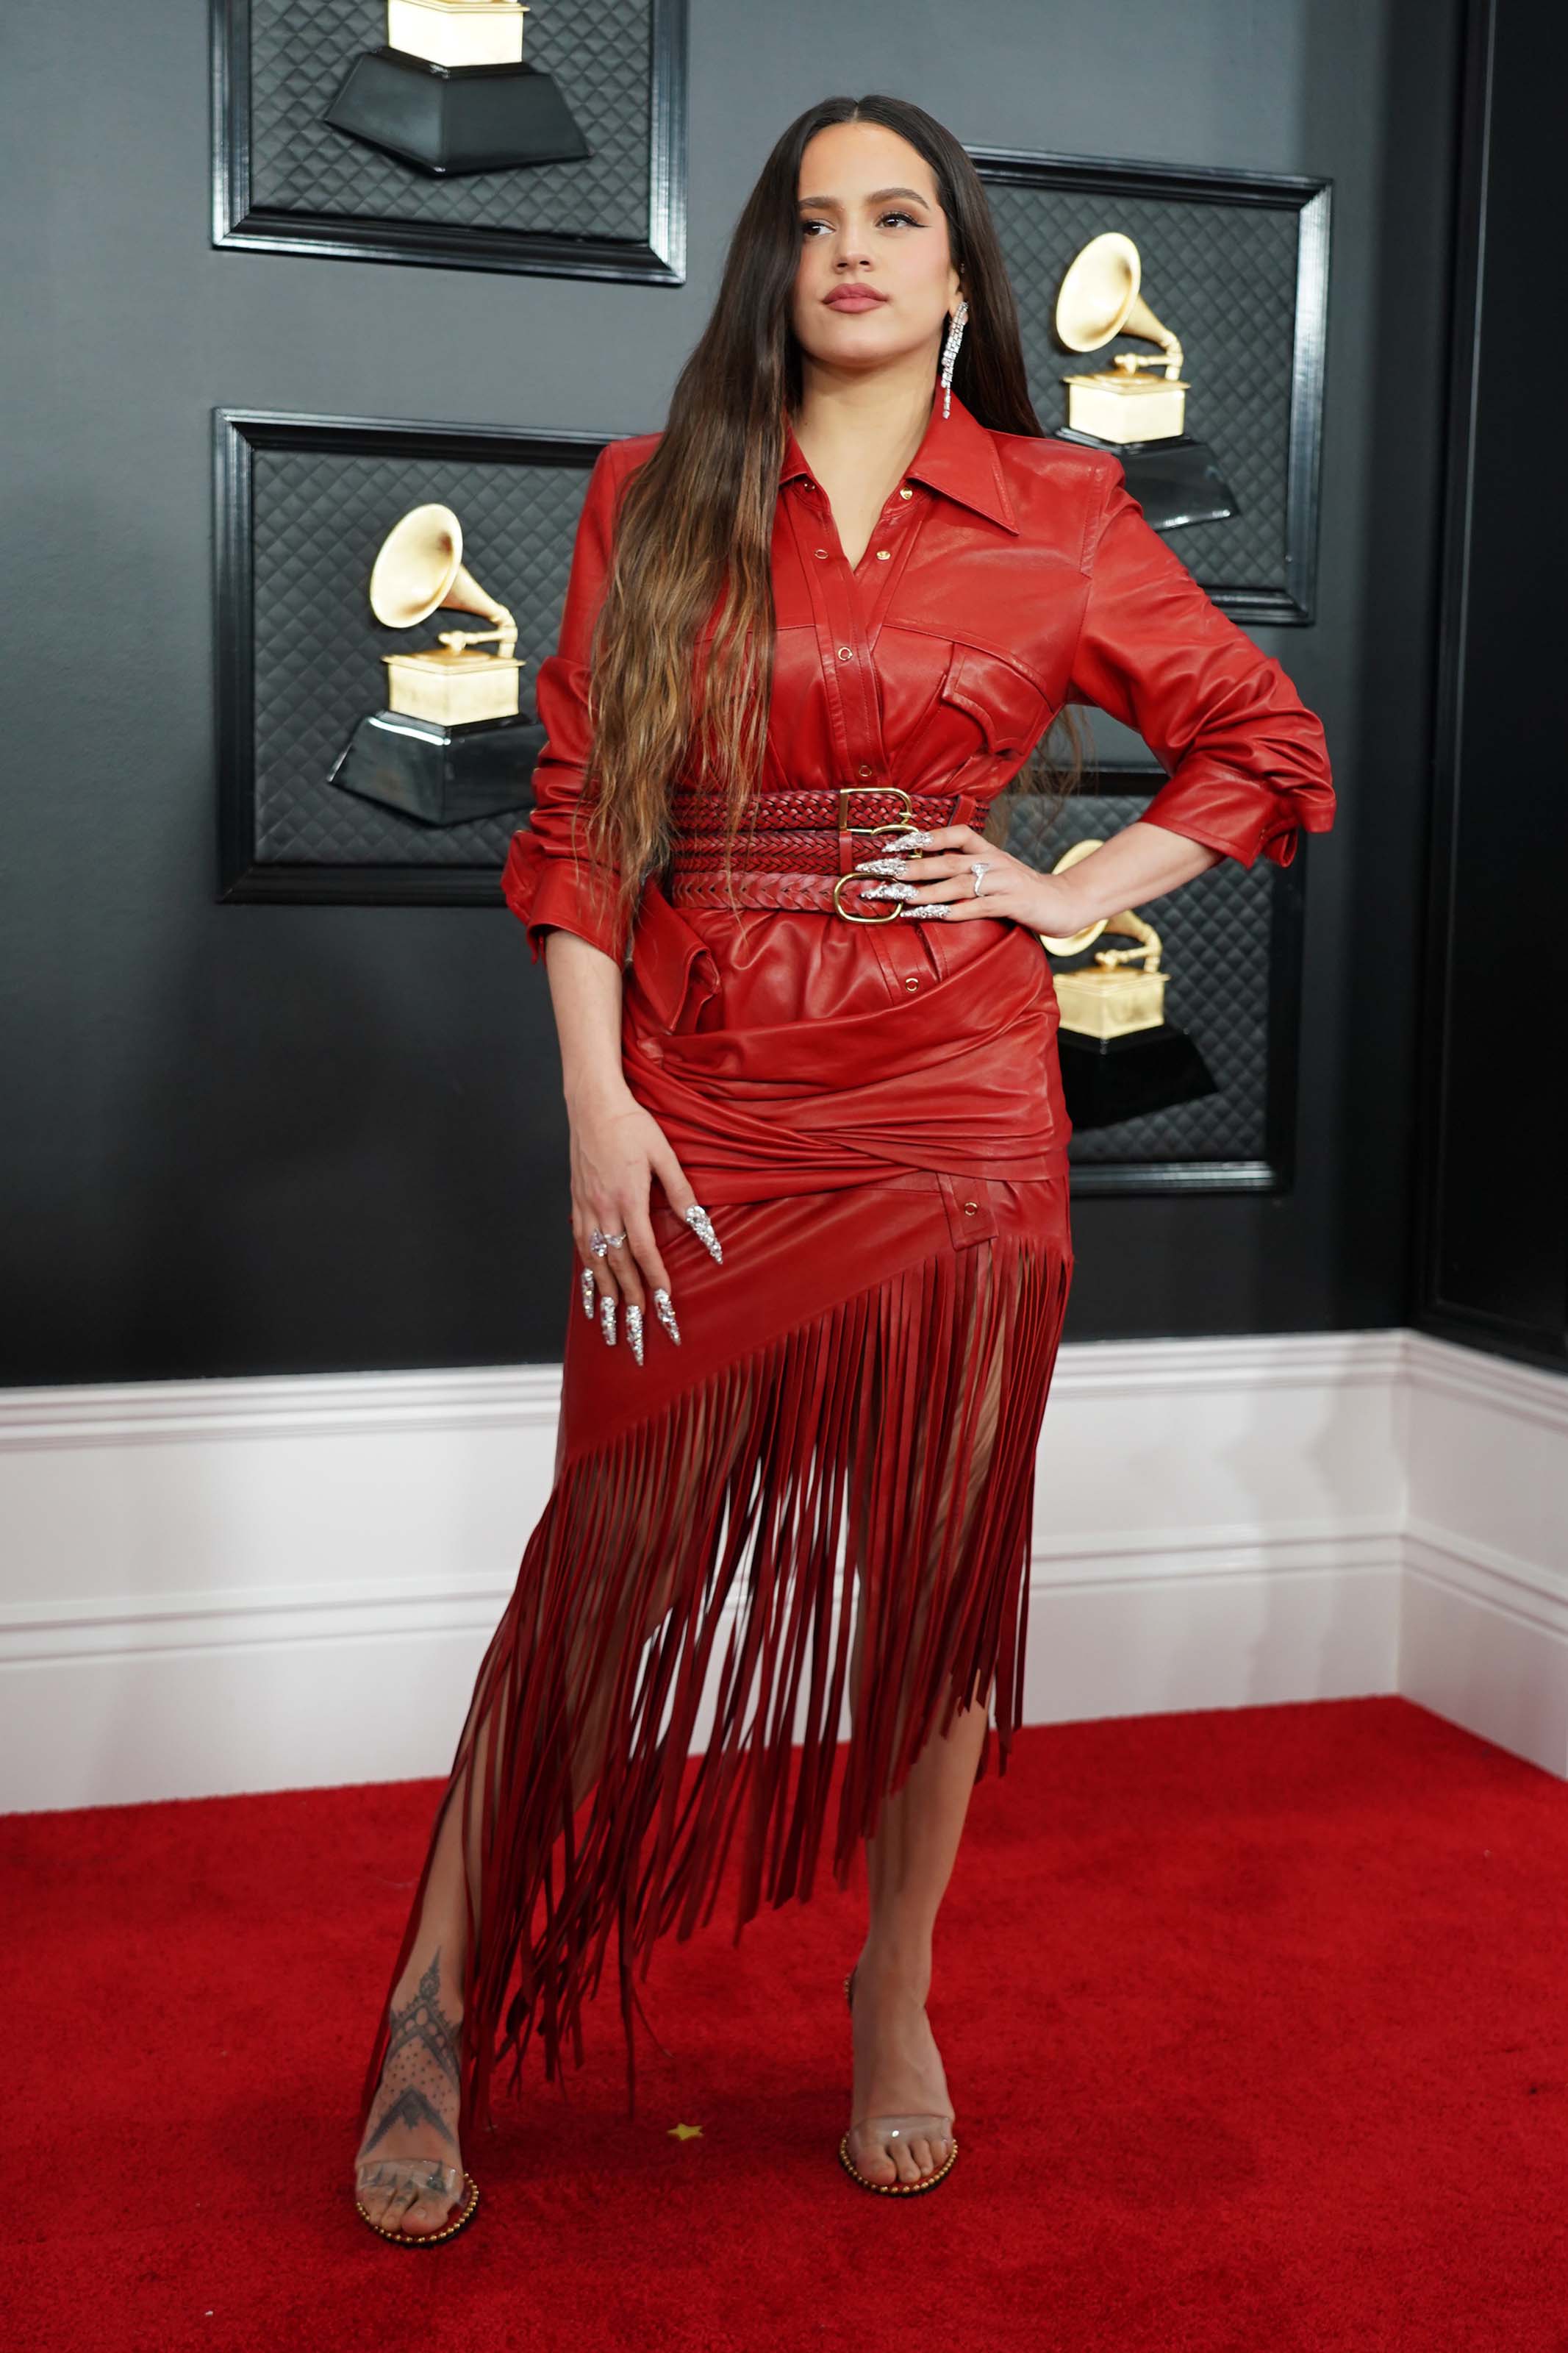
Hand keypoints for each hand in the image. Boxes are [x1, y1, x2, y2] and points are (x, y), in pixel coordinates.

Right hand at [567, 1083, 716, 1359]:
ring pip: (596, 1262)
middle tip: (638, 1332)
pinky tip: (591, 1291)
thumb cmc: (632, 1125)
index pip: (644, 1250)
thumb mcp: (664, 1155)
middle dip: (629, 1302)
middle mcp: (604, 1209)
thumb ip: (682, 1193)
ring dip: (604, 1297)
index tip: (664, 1305)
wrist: (593, 1105)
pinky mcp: (577, 1204)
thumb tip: (702, 1227)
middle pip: (618, 1266)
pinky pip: (580, 1248)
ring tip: (611, 1325)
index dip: (654, 1280)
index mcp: (629, 1198)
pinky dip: (586, 1274)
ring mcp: (586, 1208)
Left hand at [850, 824, 1086, 930]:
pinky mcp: (1013, 904)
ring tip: (900, 896)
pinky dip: (955, 911)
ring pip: (959, 884)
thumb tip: (929, 869)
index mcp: (989, 851)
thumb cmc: (1023, 890)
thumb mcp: (996, 872)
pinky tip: (934, 915)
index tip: (894, 844)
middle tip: (881, 872)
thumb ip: (968, 869)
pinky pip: (979, 907)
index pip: (956, 834)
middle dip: (911, 866)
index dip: (926, 837)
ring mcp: (1004, 883)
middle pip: (947, 861)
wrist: (1066, 901)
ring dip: (927, 891)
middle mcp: (994, 862)